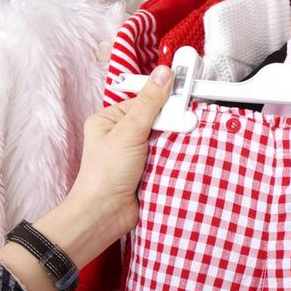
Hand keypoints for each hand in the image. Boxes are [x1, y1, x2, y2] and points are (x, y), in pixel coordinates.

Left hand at [68, 66, 174, 243]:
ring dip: (176, 141)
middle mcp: (123, 135)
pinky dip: (178, 157)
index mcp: (110, 120)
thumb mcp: (128, 131)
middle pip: (158, 118)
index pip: (145, 100)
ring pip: (166, 138)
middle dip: (173, 122)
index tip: (186, 93)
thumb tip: (163, 75)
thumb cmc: (103, 175)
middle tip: (187, 122)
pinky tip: (182, 157)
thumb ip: (149, 103)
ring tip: (182, 143)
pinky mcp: (150, 170)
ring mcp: (137, 154)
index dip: (165, 98)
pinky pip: (170, 156)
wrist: (106, 215)